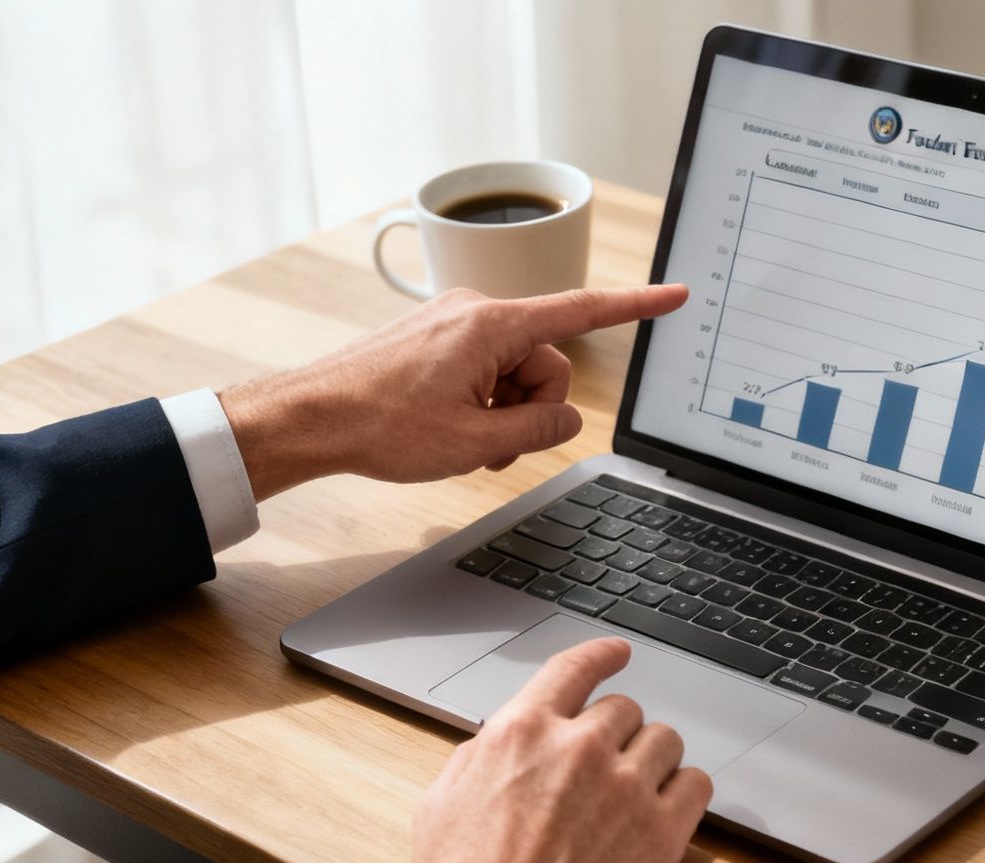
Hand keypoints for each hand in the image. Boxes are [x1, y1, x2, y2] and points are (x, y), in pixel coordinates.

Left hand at [219, 284, 687, 499]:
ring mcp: (453, 321)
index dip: (636, 306)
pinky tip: (450, 427)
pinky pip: (484, 368)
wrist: (310, 418)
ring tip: (465, 442)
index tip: (674, 295)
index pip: (582, 311)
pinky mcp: (436, 337)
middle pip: (545, 361)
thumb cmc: (380, 426)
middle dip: (532, 408)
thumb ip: (539, 428)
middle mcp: (475, 310)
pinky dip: (480, 401)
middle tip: (494, 446)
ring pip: (514, 370)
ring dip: (503, 411)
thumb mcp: (476, 443)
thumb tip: (568, 418)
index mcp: (492, 325)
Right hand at [383, 637, 710, 862]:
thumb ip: (481, 759)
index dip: (601, 655)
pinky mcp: (662, 832)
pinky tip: (667, 816)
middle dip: (617, 738)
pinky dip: (686, 794)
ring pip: (665, 741)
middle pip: (625, 711)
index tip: (618, 652)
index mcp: (521, 733)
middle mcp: (578, 749)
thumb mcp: (441, 806)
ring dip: (653, 764)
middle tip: (606, 777)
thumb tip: (502, 742)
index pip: (573, 669)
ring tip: (634, 802)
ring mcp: (625, 788)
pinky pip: (697, 784)